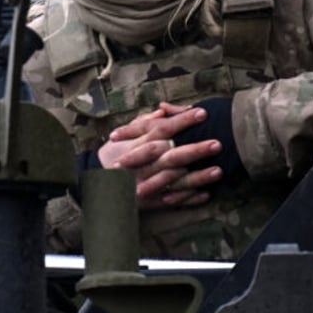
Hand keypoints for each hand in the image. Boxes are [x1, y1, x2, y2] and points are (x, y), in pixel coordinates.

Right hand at [97, 103, 223, 209]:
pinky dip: (188, 198)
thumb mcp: (124, 135)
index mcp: (139, 144)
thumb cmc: (113, 153)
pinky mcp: (149, 201)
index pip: (163, 129)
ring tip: (218, 171)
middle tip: (217, 143)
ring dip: (197, 177)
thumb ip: (144, 123)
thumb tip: (163, 111)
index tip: (202, 112)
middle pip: (172, 155)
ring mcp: (146, 184)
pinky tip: (206, 194)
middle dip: (195, 150)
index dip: (182, 121)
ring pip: (176, 181)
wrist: (95, 182)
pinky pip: (171, 200)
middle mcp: (144, 164)